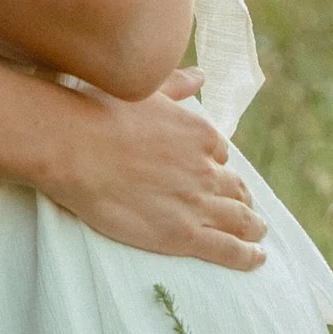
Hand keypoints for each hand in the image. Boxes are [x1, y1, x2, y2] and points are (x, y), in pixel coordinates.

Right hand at [41, 83, 267, 271]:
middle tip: (247, 208)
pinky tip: (258, 258)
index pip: (220, 154)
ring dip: (253, 226)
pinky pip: (228, 249)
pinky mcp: (184, 234)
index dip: (218, 164)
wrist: (74, 147)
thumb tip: (201, 75)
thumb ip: (177, 85)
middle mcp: (206, 169)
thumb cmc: (100, 113)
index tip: (215, 173)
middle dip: (243, 197)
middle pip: (235, 187)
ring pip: (239, 219)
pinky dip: (248, 256)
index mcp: (200, 134)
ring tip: (258, 234)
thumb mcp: (146, 89)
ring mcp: (198, 203)